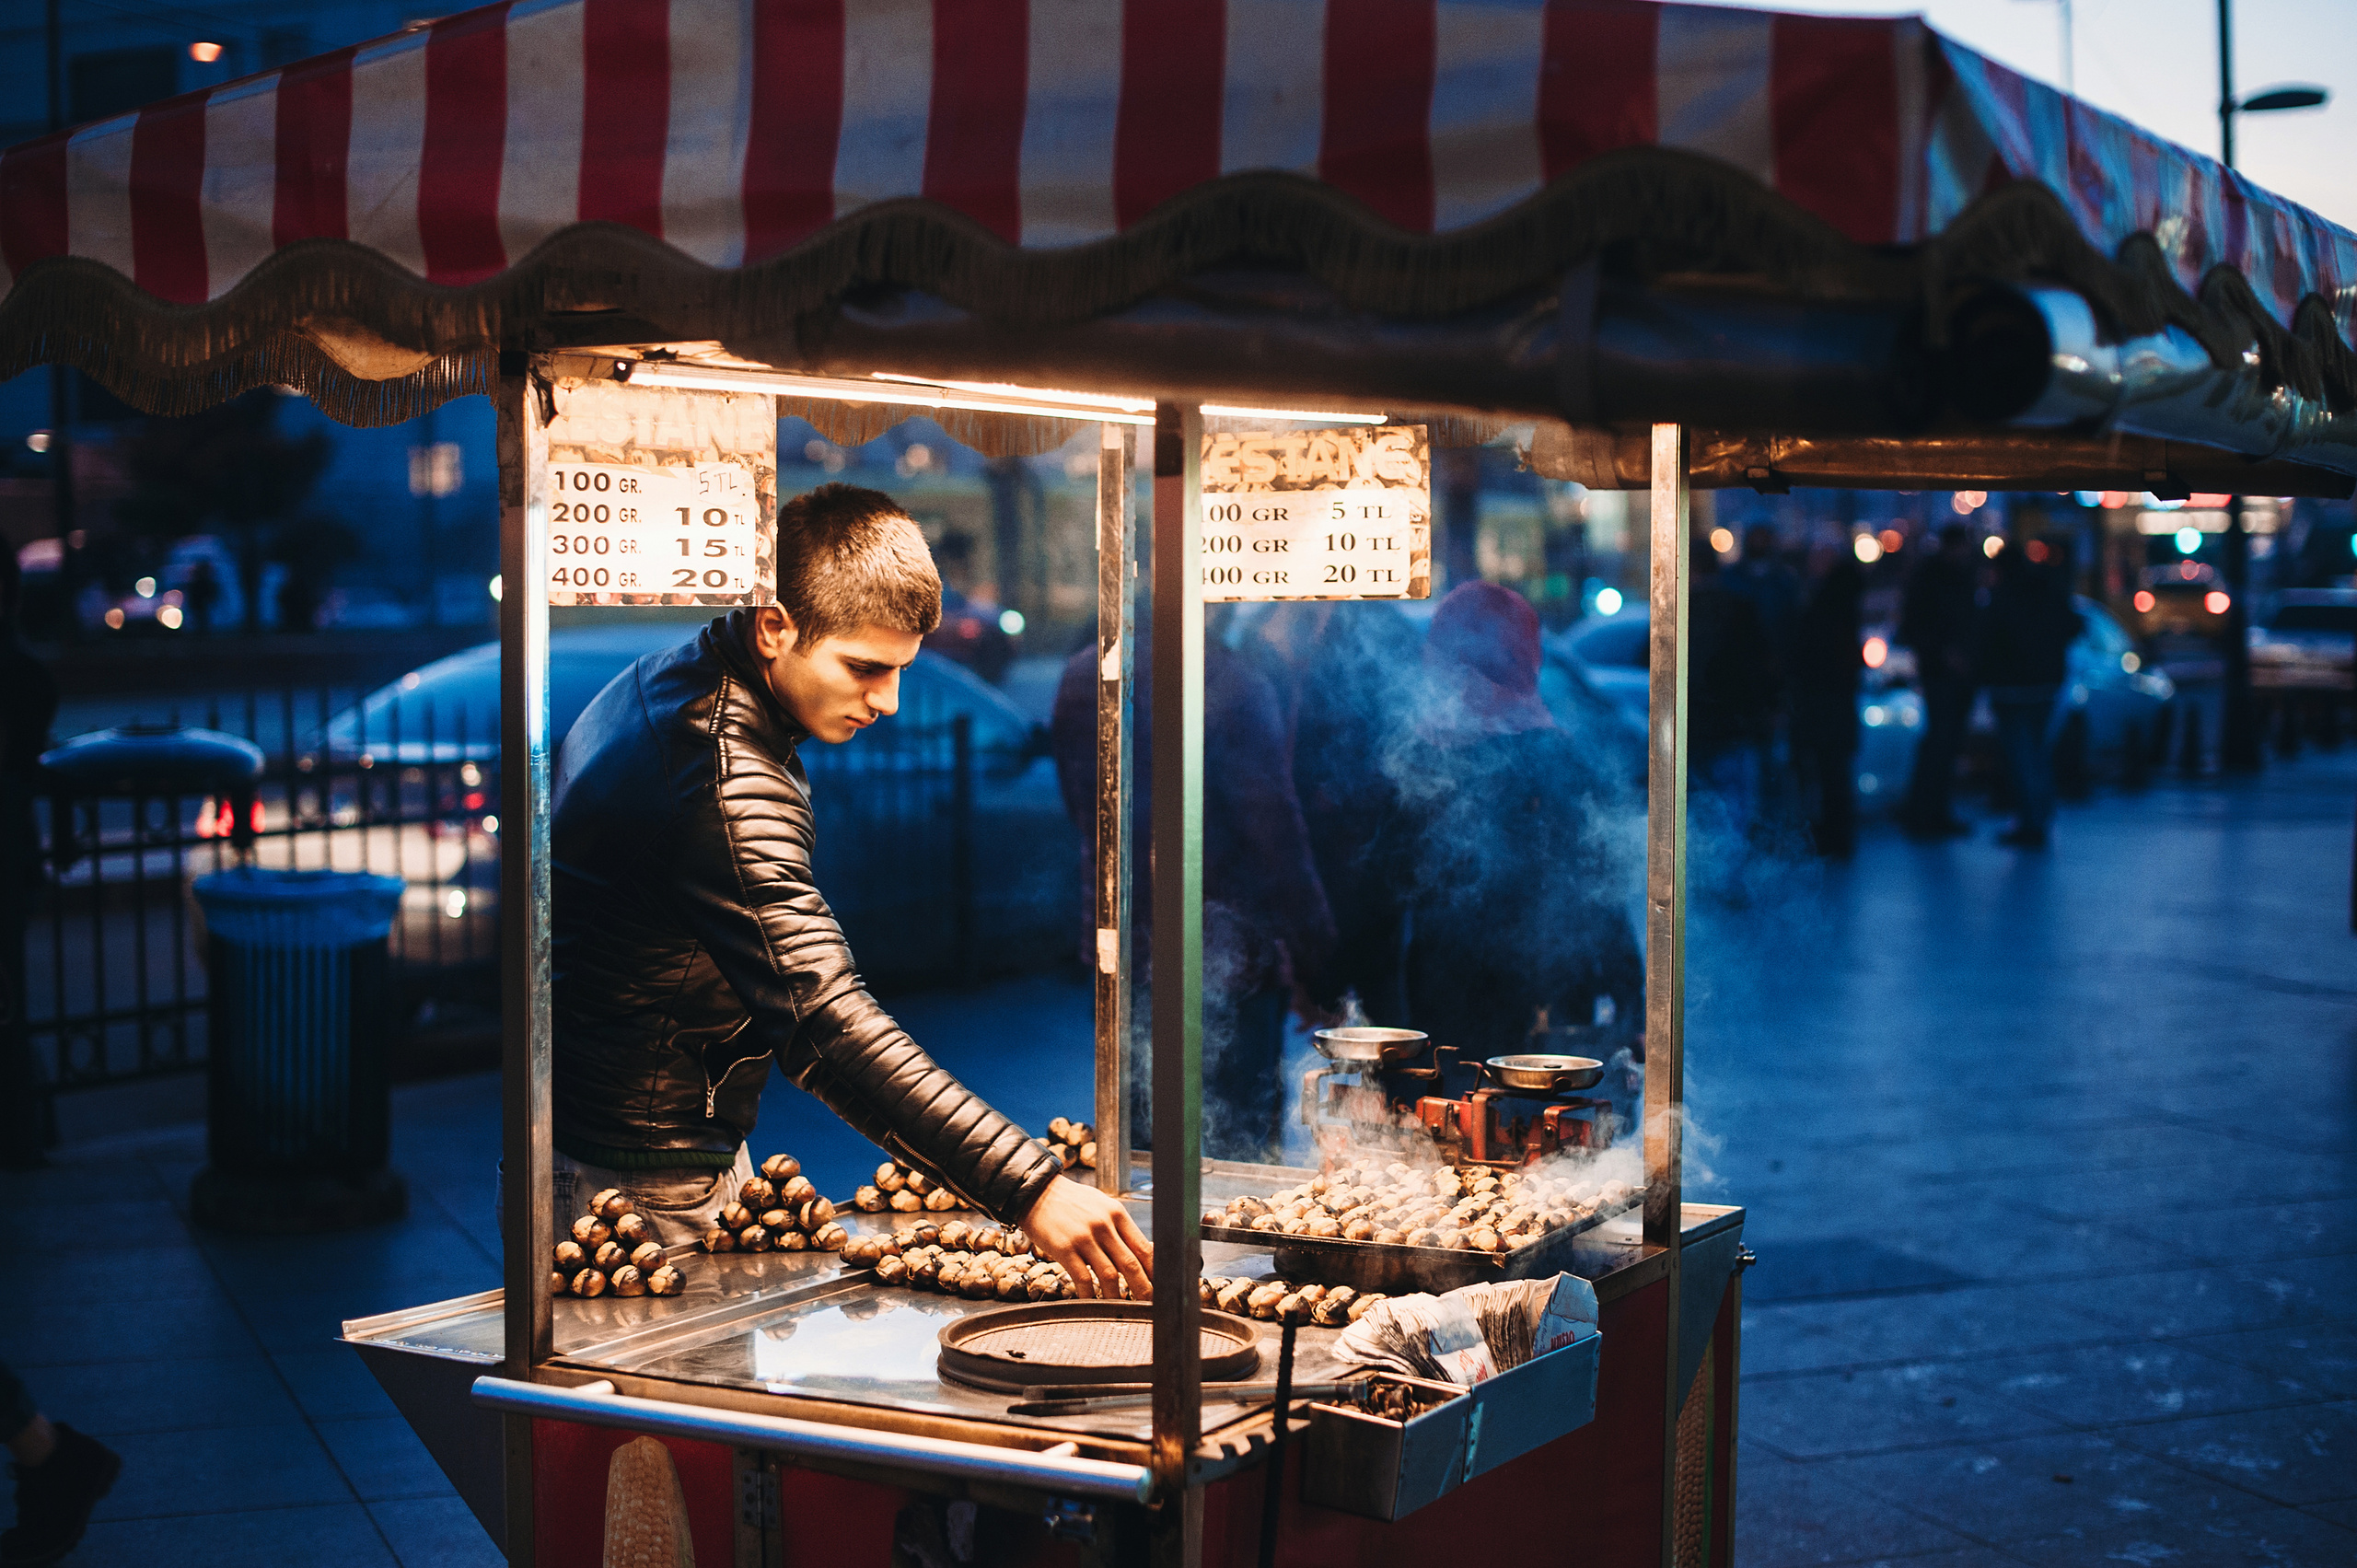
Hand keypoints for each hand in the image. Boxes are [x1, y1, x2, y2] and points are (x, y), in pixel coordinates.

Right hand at [1021, 1175, 1152, 1299]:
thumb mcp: (1101, 1206)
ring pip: (1109, 1275)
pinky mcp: (1064, 1249)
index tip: (1160, 1286)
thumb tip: (1140, 1253)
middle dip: (1143, 1289)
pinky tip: (1093, 1303)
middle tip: (1149, 1305)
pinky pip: (1082, 1278)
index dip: (1155, 1271)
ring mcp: (1084, 1238)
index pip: (1144, 1247)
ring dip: (1117, 1297)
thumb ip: (1119, 1228)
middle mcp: (1104, 1225)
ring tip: (1121, 1308)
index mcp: (1117, 1214)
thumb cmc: (1071, 1201)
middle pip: (1131, 1264)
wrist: (1036, 1192)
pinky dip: (1090, 1295)